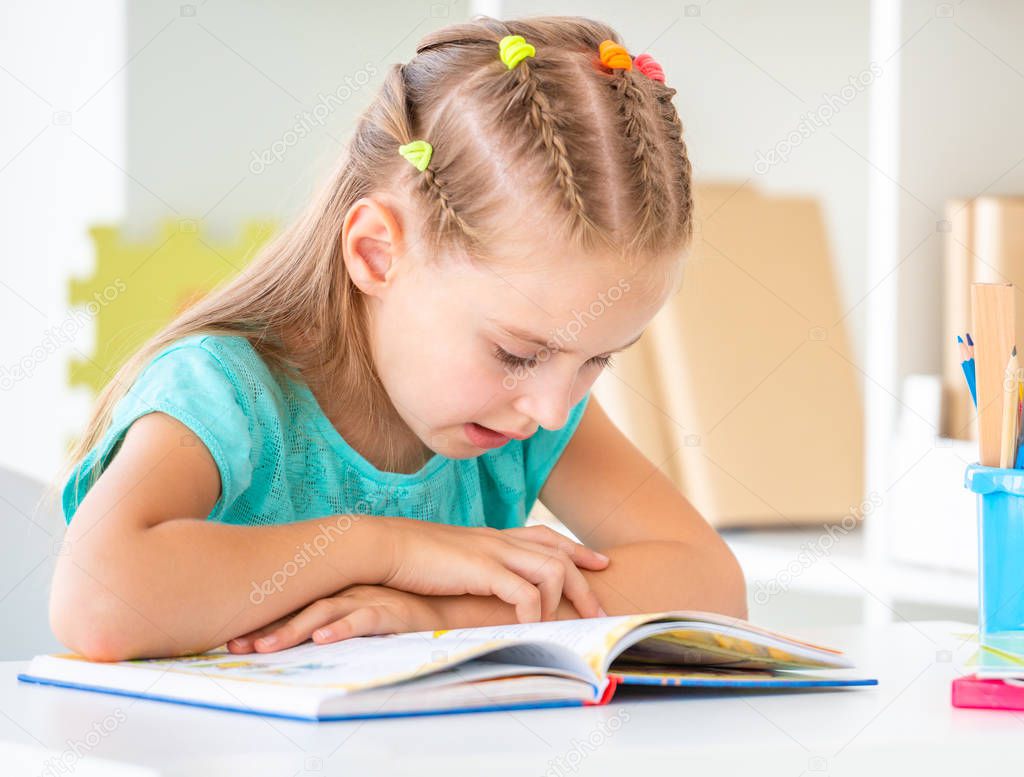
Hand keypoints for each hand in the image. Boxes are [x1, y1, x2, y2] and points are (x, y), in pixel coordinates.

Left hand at [226, 584, 441, 652]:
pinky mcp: (392, 611)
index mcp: (338, 592)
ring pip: (324, 614)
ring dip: (293, 631)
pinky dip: (342, 628)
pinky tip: (324, 639)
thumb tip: (300, 641)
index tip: (234, 642)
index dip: (264, 624)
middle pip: (299, 610)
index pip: (294, 608)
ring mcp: (368, 599)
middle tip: (236, 647)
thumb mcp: (362, 614)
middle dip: (267, 630)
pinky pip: (363, 620)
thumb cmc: (404, 612)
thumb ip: (334, 621)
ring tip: (267, 648)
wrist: (449, 605)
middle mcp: (348, 592)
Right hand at [376, 520, 609, 622]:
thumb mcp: (451, 561)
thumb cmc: (410, 559)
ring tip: (564, 625)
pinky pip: (523, 592)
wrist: (384, 547)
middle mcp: (499, 540)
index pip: (546, 537)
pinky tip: (530, 628)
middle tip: (600, 611)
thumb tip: (484, 587)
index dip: (576, 549)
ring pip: (551, 569)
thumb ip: (472, 569)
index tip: (600, 562)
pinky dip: (532, 612)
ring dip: (562, 600)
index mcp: (493, 537)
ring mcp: (492, 551)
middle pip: (559, 554)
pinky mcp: (482, 569)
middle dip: (585, 584)